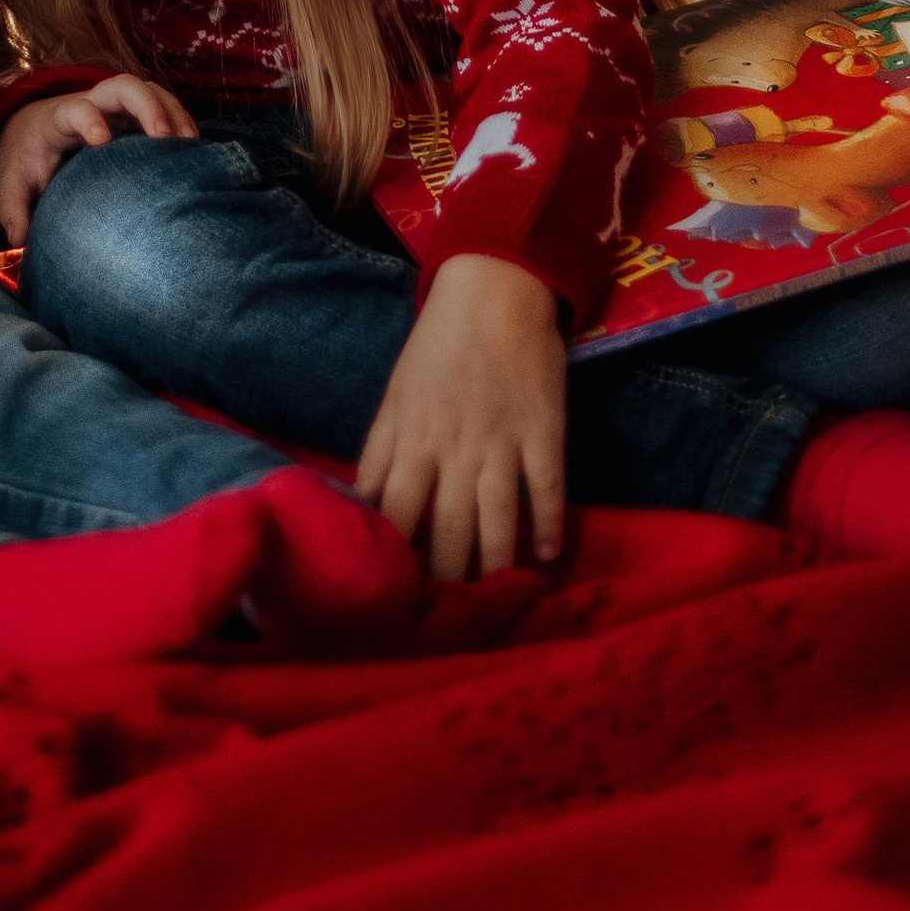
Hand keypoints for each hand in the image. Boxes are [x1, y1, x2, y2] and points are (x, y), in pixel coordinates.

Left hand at [0, 74, 195, 247]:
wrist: (37, 128)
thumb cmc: (29, 157)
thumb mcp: (14, 181)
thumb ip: (12, 208)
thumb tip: (20, 239)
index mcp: (59, 119)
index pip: (74, 110)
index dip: (88, 119)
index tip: (101, 140)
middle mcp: (93, 104)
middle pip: (123, 85)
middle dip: (146, 105)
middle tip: (164, 135)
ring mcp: (118, 108)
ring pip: (150, 92)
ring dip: (173, 112)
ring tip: (190, 144)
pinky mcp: (136, 116)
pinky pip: (164, 106)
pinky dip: (181, 121)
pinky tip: (195, 151)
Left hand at [356, 252, 566, 581]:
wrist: (492, 289)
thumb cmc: (436, 348)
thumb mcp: (395, 398)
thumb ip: (381, 454)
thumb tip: (360, 508)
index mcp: (412, 438)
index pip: (395, 513)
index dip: (392, 558)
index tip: (391, 597)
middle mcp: (454, 448)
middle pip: (447, 528)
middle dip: (444, 578)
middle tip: (445, 621)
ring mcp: (502, 441)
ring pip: (497, 519)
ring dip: (496, 566)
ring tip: (494, 603)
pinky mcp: (544, 431)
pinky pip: (548, 488)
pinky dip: (549, 525)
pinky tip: (549, 558)